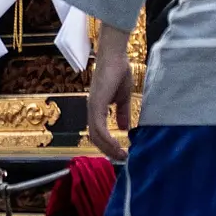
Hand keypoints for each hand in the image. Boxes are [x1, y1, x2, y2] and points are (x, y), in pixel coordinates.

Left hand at [86, 27, 133, 161]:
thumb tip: (123, 128)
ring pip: (95, 136)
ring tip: (122, 155)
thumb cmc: (118, 72)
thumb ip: (121, 113)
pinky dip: (107, 139)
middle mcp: (92, 109)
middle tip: (122, 158)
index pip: (98, 133)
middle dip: (108, 151)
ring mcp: (92, 107)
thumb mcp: (122, 97)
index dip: (108, 145)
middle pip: (95, 138)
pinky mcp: (96, 104)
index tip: (121, 153)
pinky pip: (99, 127)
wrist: (115, 56)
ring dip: (108, 148)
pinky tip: (118, 145)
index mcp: (97, 108)